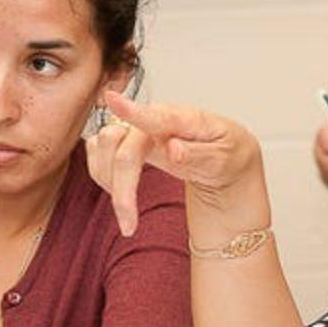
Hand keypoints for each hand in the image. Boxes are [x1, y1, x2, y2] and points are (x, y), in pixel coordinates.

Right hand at [85, 91, 264, 236]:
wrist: (226, 158)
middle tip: (129, 226)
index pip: (158, 117)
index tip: (112, 100)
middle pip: (124, 147)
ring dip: (108, 180)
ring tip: (127, 212)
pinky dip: (102, 173)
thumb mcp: (226, 159)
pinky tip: (119, 191)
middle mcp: (157, 121)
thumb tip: (173, 148)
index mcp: (186, 121)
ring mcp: (140, 129)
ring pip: (104, 145)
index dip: (133, 111)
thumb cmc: (228, 154)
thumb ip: (200, 155)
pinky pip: (99, 150)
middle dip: (122, 188)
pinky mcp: (128, 139)